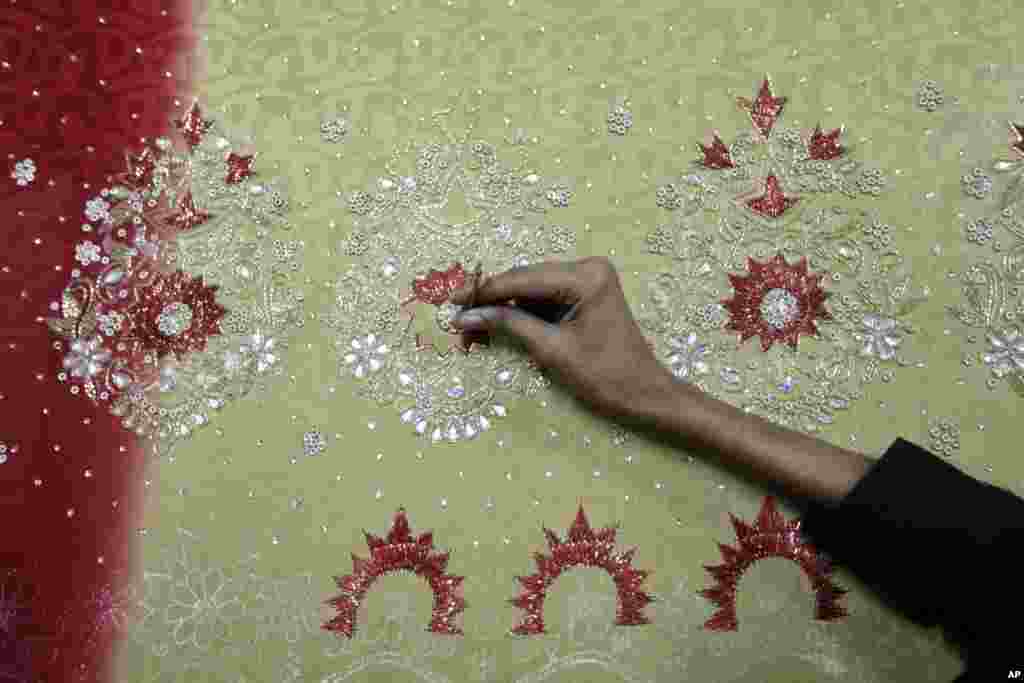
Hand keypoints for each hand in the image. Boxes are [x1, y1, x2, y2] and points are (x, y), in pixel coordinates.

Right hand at [449, 257, 675, 423]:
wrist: (644, 394)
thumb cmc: (604, 376)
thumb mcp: (551, 350)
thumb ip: (508, 326)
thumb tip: (466, 316)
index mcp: (585, 277)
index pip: (523, 279)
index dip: (484, 292)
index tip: (452, 303)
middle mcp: (588, 269)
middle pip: (525, 280)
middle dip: (491, 301)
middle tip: (457, 318)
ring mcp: (588, 281)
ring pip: (532, 290)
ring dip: (504, 308)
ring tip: (472, 328)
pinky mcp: (585, 295)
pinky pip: (545, 299)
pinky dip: (522, 313)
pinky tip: (497, 325)